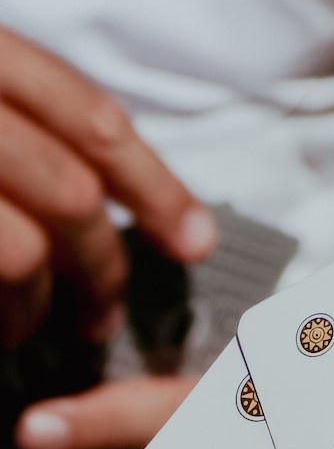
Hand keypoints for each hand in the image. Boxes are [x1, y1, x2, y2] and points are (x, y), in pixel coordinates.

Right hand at [0, 26, 216, 345]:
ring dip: (39, 303)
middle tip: (103, 316)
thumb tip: (93, 199)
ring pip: (27, 253)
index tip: (198, 241)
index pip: (96, 121)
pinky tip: (3, 324)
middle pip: (73, 194)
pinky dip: (3, 308)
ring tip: (29, 326)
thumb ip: (27, 121)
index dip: (156, 187)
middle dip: (103, 265)